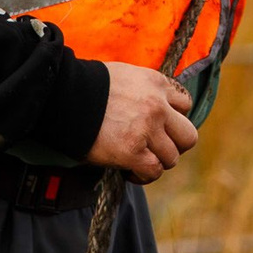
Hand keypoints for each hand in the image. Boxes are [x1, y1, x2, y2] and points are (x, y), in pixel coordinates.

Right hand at [85, 61, 197, 181]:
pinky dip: (144, 175)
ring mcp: (147, 129)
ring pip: (172, 157)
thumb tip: (148, 110)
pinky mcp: (133, 151)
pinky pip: (153, 171)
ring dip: (156, 162)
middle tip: (155, 148)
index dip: (173, 119)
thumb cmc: (86, 86)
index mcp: (156, 83)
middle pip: (188, 136)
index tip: (159, 126)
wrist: (63, 95)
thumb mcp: (124, 76)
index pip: (185, 105)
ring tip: (138, 160)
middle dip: (174, 145)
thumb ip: (143, 91)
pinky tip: (130, 170)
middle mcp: (158, 106)